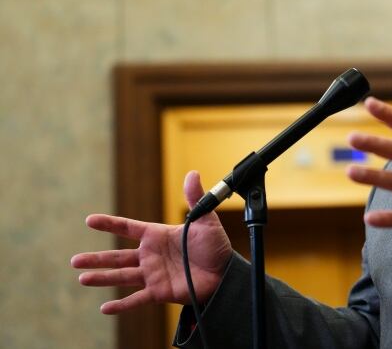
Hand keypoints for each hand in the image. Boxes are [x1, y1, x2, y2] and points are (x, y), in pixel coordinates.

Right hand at [71, 171, 232, 313]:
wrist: (225, 272)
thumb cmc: (215, 246)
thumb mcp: (205, 220)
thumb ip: (195, 199)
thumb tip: (192, 173)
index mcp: (158, 236)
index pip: (128, 228)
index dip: (109, 224)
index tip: (89, 220)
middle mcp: (150, 255)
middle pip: (117, 256)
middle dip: (96, 259)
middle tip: (74, 261)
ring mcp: (153, 274)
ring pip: (122, 276)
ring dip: (102, 278)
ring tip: (82, 278)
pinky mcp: (159, 292)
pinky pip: (137, 299)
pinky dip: (122, 305)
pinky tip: (105, 308)